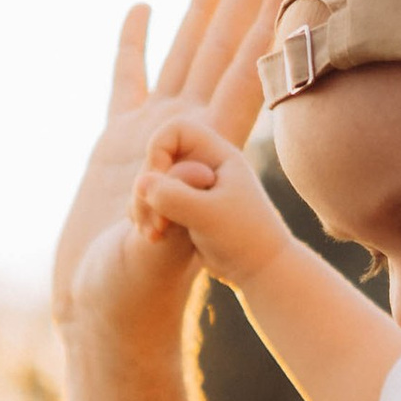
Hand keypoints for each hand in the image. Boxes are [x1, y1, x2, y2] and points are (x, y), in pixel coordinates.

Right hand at [52, 0, 284, 353]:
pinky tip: (145, 7)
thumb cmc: (131, 297)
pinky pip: (128, 79)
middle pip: (222, 49)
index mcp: (202, 153)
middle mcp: (185, 135)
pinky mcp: (116, 146)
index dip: (271, 27)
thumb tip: (164, 169)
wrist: (104, 318)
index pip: (245, 74)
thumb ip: (160, 211)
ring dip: (203, 6)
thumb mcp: (150, 253)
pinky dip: (137, 42)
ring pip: (184, 53)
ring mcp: (151, 136)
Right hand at [133, 109, 293, 289]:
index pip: (174, 130)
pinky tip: (155, 239)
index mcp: (217, 154)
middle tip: (155, 224)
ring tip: (153, 235)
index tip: (160, 182)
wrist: (259, 270)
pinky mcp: (185, 207)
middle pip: (157, 157)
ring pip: (152, 182)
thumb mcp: (208, 216)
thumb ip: (174, 196)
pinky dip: (148, 217)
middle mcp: (204, 164)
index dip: (158, 151)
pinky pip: (154, 201)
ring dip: (143, 206)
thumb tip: (141, 183)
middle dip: (147, 188)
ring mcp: (193, 186)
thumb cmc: (243, 239)